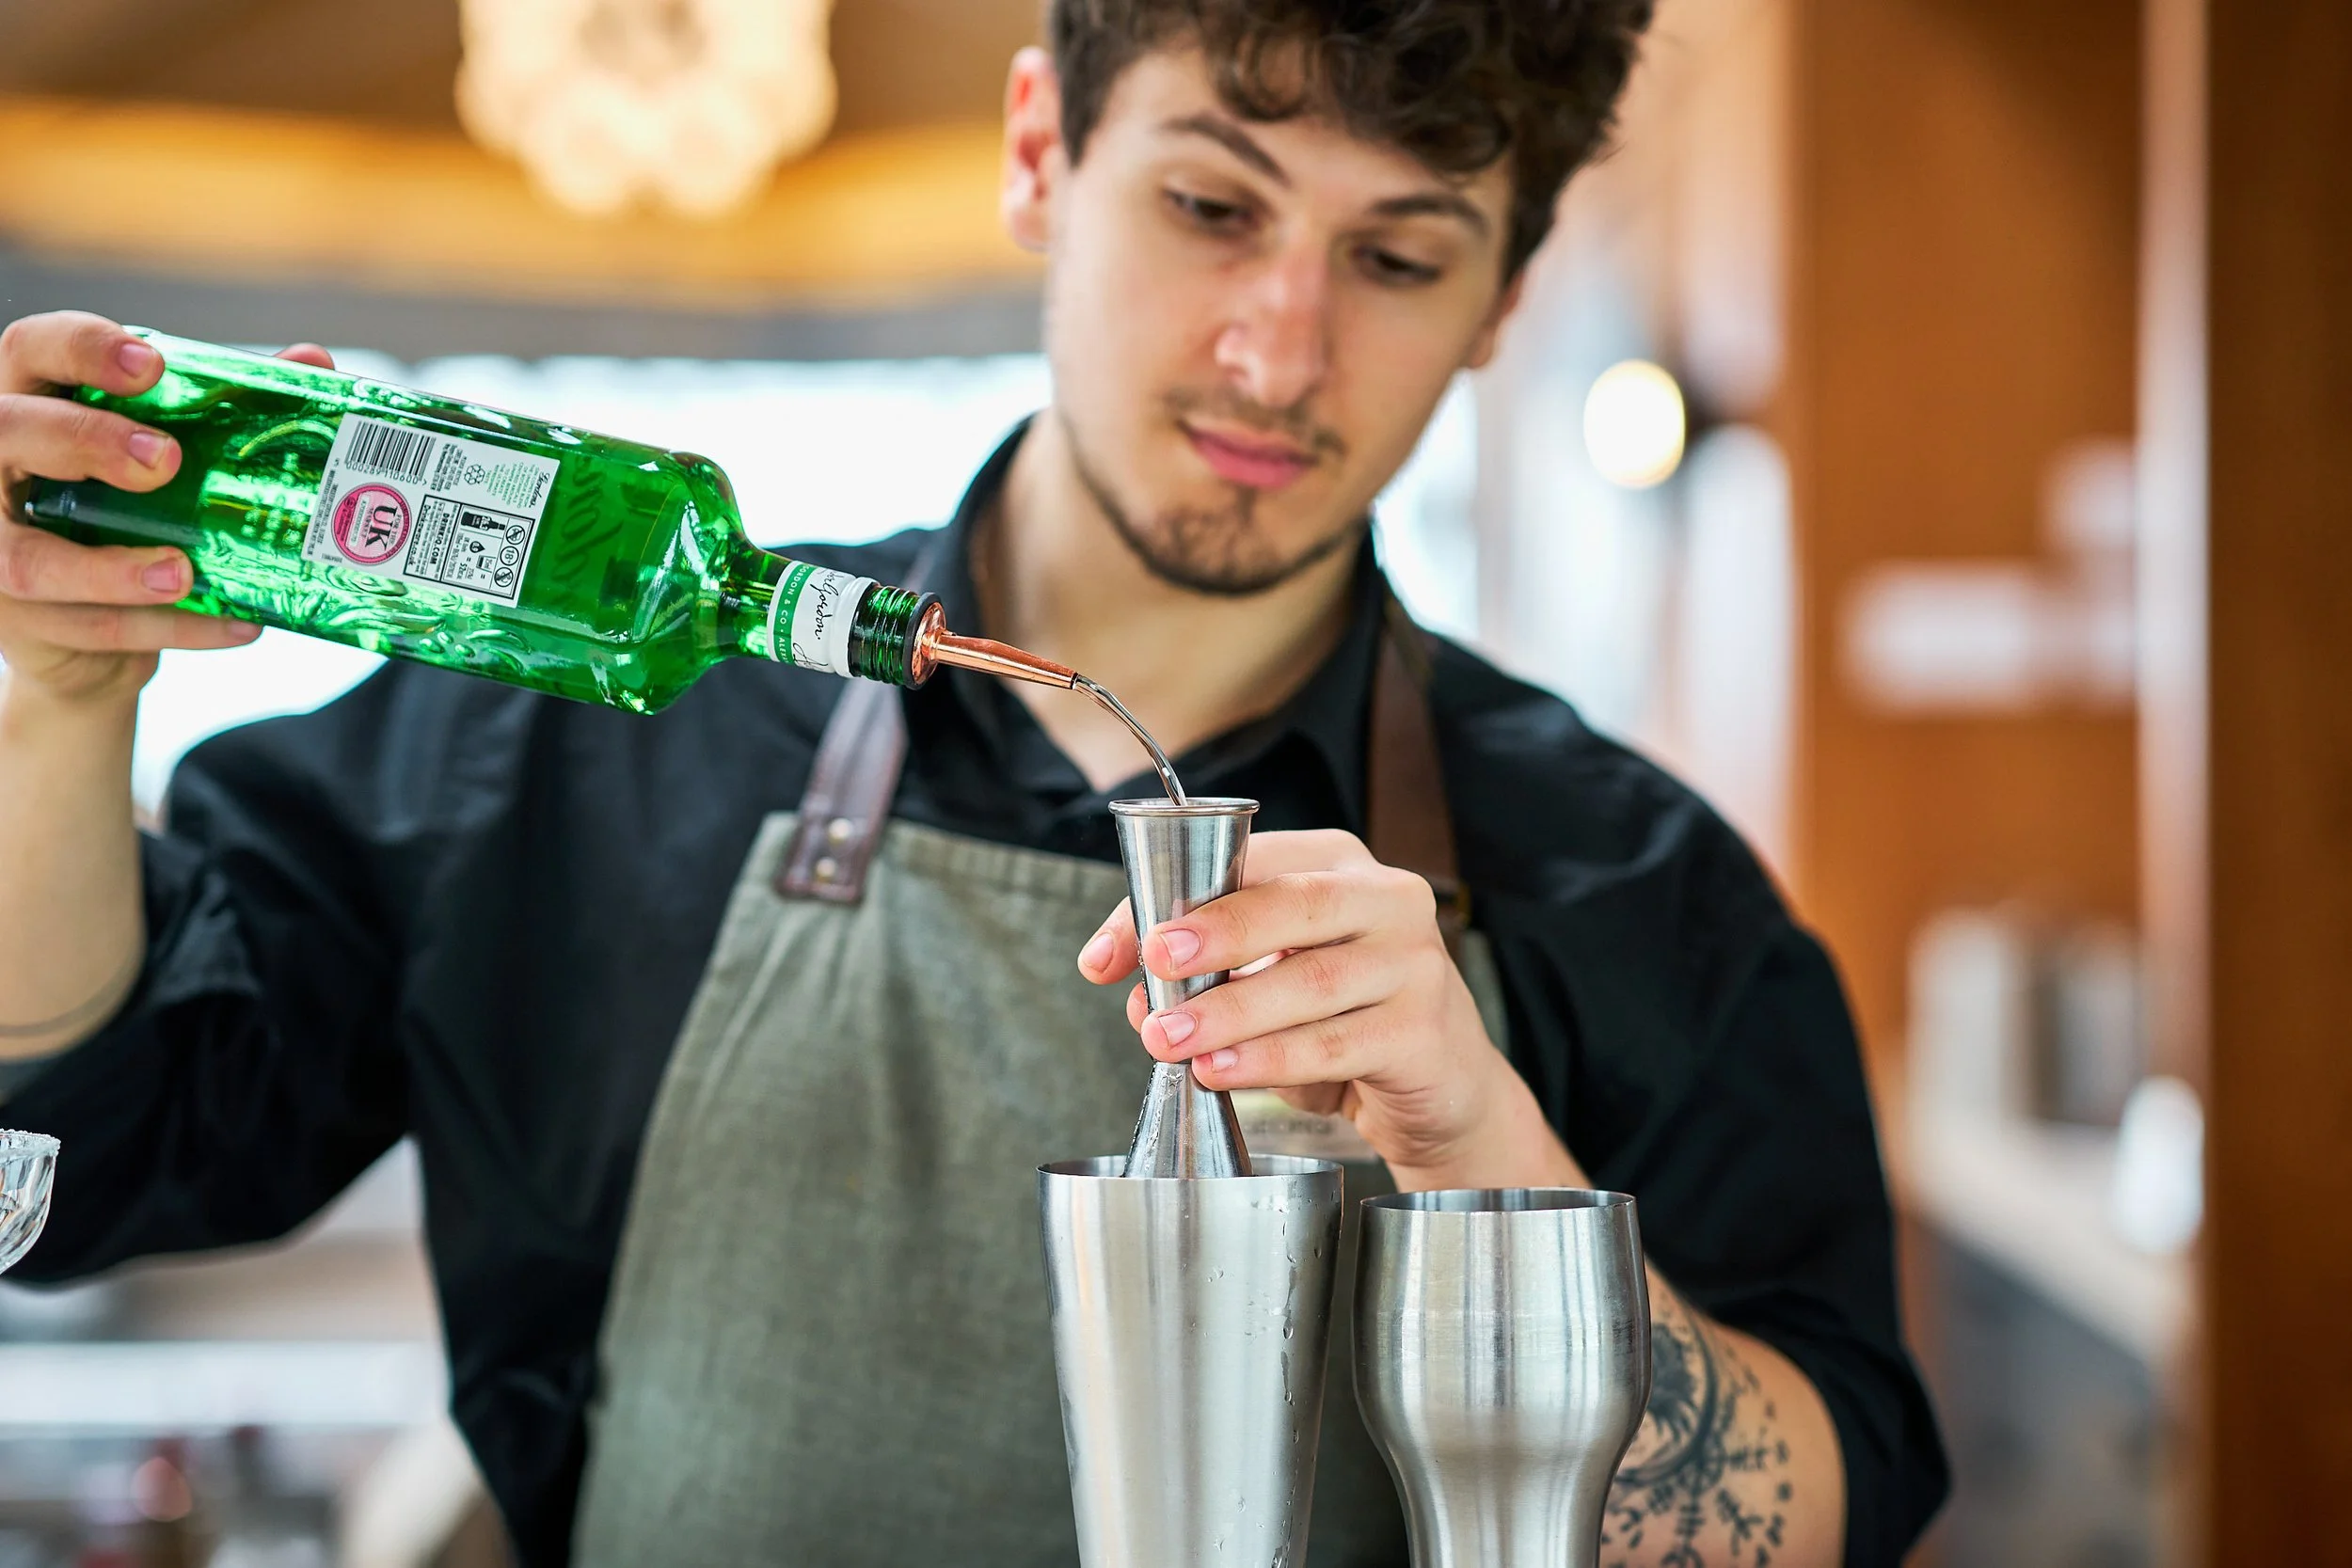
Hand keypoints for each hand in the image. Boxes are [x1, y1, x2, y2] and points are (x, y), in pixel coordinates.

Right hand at [0, 311, 332, 707]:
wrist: (96, 631)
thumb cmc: (131, 511)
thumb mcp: (175, 454)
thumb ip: (233, 405)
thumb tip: (312, 360)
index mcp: (36, 403)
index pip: (35, 348)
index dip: (83, 348)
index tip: (150, 365)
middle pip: (11, 431)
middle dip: (86, 440)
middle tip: (166, 461)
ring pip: (29, 557)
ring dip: (109, 570)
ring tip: (183, 572)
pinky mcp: (19, 620)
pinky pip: (90, 629)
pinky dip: (170, 629)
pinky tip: (236, 624)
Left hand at [1078, 828, 1586, 1189]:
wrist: (1443, 1088)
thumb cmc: (1347, 1018)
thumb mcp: (1276, 979)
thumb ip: (1208, 973)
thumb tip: (1133, 992)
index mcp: (1341, 865)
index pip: (1254, 861)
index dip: (1179, 898)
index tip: (1120, 949)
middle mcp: (1388, 901)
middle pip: (1295, 905)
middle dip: (1216, 935)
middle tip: (1154, 965)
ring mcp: (1415, 965)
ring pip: (1310, 982)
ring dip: (1228, 1013)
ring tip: (1169, 1039)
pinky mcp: (1423, 1033)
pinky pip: (1334, 1045)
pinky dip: (1269, 1060)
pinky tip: (1221, 1072)